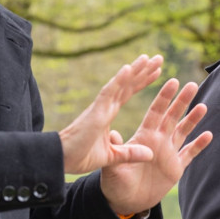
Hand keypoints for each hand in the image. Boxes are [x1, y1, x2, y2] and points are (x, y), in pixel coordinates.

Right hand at [59, 55, 166, 173]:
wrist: (60, 161)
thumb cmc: (79, 157)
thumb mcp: (112, 157)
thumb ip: (130, 154)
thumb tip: (151, 154)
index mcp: (107, 114)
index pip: (127, 93)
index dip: (141, 82)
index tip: (157, 72)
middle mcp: (104, 106)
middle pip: (127, 84)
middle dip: (143, 71)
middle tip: (158, 58)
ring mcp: (99, 107)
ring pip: (120, 84)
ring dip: (134, 70)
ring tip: (147, 57)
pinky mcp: (94, 112)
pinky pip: (108, 92)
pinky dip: (118, 80)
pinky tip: (128, 68)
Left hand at [99, 79, 211, 215]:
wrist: (125, 200)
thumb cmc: (115, 182)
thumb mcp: (113, 166)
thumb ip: (116, 151)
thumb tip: (112, 134)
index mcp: (143, 136)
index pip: (156, 112)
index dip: (164, 98)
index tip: (172, 82)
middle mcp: (158, 140)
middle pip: (172, 117)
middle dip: (182, 101)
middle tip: (192, 85)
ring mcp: (168, 153)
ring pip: (183, 131)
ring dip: (193, 119)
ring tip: (203, 106)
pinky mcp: (176, 167)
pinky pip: (189, 153)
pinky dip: (198, 145)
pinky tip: (208, 135)